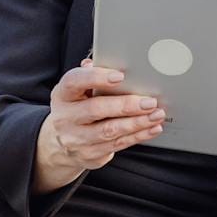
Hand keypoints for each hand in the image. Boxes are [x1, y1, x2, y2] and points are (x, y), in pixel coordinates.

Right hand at [32, 58, 164, 192]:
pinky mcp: (89, 154)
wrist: (59, 144)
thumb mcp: (77, 90)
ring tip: (156, 114)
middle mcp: (66, 117)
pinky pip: (118, 145)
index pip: (75, 82)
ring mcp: (76, 139)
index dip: (97, 77)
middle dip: (126, 105)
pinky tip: (152, 128)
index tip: (120, 76)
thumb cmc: (76, 107)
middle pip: (96, 109)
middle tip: (149, 101)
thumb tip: (110, 61)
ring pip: (110, 131)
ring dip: (137, 123)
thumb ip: (93, 75)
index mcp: (63, 95)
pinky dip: (138, 135)